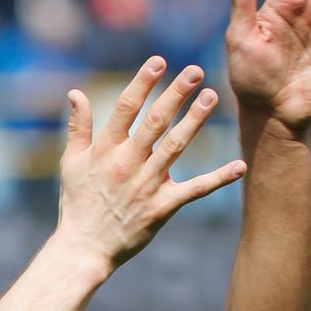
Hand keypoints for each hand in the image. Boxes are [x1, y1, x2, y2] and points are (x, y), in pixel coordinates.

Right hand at [58, 57, 247, 269]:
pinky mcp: (162, 207)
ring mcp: (145, 186)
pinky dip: (218, 179)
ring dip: (195, 122)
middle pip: (154, 123)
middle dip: (175, 95)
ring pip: (174, 148)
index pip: (125, 109)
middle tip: (196, 72)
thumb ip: (78, 127)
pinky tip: (239, 165)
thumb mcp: (71, 163)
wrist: (83, 249)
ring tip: (212, 97)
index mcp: (104, 151)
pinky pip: (194, 190)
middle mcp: (126, 164)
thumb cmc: (77, 204)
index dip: (142, 83)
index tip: (159, 61)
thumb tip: (76, 92)